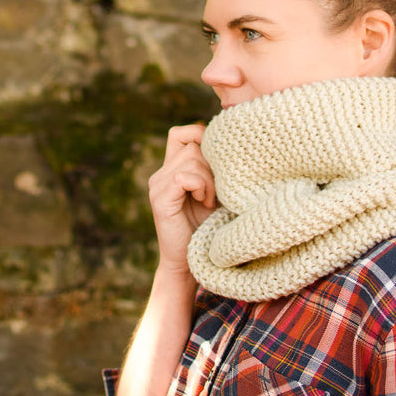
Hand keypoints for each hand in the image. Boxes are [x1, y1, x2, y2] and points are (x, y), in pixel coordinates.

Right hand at [148, 124, 217, 274]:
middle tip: (216, 191)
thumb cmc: (210, 227)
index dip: (202, 138)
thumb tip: (237, 143)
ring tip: (210, 200)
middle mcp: (161, 173)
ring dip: (209, 179)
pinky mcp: (160, 199)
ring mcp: (157, 185)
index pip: (182, 133)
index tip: (218, 165)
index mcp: (172, 169)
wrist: (192, 263)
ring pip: (190, 158)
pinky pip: (184, 177)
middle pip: (191, 144)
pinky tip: (205, 203)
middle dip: (212, 164)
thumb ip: (217, 169)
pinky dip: (201, 187)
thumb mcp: (217, 191)